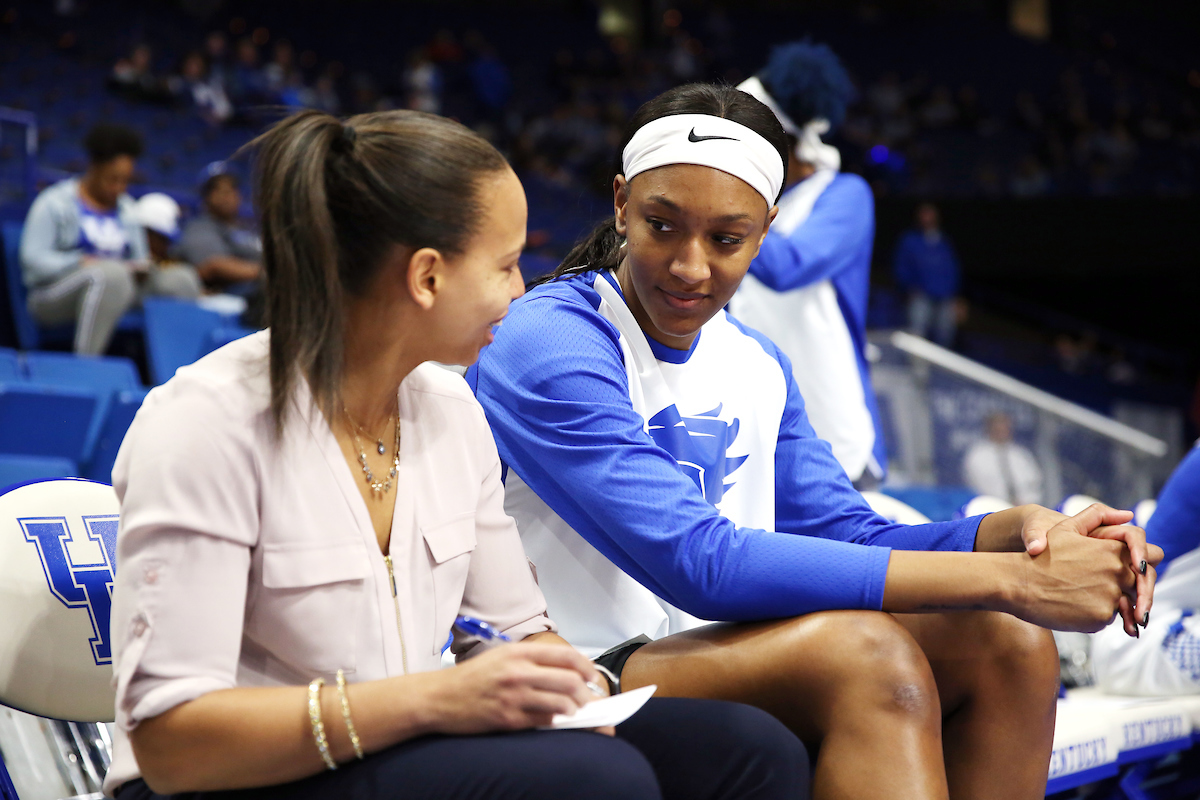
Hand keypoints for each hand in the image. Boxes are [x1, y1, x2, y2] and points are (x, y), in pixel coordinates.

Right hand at [426, 642, 605, 734]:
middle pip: (569, 681)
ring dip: (574, 710)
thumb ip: (530, 660)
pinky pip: (544, 720)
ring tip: (574, 712)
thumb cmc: (471, 677)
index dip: (585, 667)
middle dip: (586, 693)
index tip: (591, 676)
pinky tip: (554, 719)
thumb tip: (565, 669)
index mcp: (518, 652)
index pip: (565, 656)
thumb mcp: (501, 656)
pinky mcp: (508, 719)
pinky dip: (555, 720)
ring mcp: (514, 696)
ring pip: (561, 703)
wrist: (439, 697)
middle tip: (588, 699)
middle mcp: (518, 672)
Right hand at [1008, 521, 1135, 633]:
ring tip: (1078, 598)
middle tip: (1100, 593)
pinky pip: (1106, 620)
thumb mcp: (1065, 528)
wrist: (1016, 582)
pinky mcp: (1101, 617)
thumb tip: (1126, 514)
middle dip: (1128, 591)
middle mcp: (1117, 572)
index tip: (1132, 575)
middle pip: (1139, 587)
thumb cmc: (1039, 556)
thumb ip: (1096, 517)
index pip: (1148, 560)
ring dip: (1108, 605)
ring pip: (1123, 605)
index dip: (1141, 567)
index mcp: (1113, 549)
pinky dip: (1093, 617)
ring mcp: (1111, 596)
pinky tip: (1071, 608)